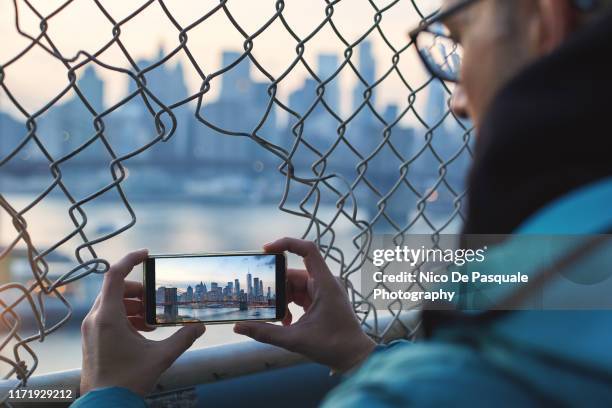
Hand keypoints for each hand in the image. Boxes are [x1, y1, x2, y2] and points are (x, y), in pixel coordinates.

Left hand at [80, 249, 205, 395]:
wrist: (105, 404)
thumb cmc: (128, 380)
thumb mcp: (161, 356)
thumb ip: (183, 337)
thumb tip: (200, 326)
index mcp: (108, 316)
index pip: (114, 274)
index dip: (130, 259)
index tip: (147, 254)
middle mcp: (95, 318)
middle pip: (116, 289)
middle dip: (139, 291)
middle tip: (157, 300)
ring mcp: (91, 328)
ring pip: (112, 303)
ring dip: (134, 305)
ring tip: (152, 320)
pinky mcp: (92, 338)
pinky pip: (108, 316)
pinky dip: (126, 316)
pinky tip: (143, 332)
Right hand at [233, 238, 374, 372]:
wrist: (353, 357)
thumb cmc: (333, 346)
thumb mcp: (295, 339)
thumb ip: (265, 332)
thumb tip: (238, 327)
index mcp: (324, 283)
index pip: (308, 250)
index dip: (286, 243)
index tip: (265, 250)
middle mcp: (325, 282)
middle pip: (293, 274)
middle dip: (277, 289)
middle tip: (263, 304)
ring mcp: (323, 291)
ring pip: (294, 286)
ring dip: (282, 301)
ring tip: (277, 319)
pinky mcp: (320, 300)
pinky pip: (299, 295)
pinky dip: (289, 306)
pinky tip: (285, 322)